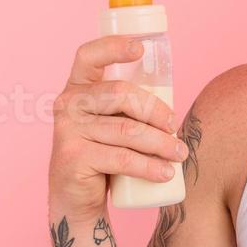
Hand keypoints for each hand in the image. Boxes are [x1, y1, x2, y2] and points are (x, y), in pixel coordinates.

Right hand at [49, 35, 188, 217]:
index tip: (140, 49)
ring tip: (179, 154)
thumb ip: (129, 109)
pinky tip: (165, 173)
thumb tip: (173, 105)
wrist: (76, 200)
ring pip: (126, 130)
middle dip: (156, 110)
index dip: (113, 46)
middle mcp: (68, 104)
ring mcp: (67, 130)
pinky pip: (121, 158)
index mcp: (78, 88)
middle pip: (120, 93)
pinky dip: (149, 166)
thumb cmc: (102, 156)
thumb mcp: (111, 124)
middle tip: (175, 127)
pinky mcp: (73, 158)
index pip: (88, 56)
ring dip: (161, 143)